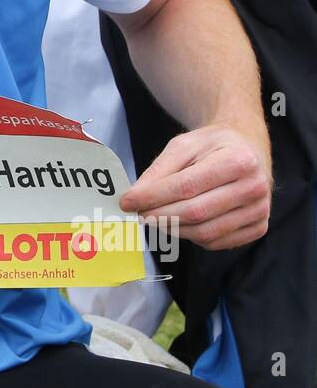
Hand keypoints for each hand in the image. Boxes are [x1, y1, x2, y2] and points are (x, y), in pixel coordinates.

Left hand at [120, 124, 271, 250]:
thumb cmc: (214, 146)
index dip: (153, 197)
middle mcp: (254, 187)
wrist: (247, 151)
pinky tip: (180, 222)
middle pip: (195, 212)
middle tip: (136, 213)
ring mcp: (260, 211)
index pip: (187, 186)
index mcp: (238, 160)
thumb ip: (159, 170)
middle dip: (158, 216)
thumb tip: (135, 197)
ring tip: (155, 217)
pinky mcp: (258, 228)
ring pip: (204, 233)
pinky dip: (191, 236)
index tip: (127, 201)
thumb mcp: (185, 145)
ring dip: (172, 228)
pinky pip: (215, 242)